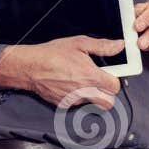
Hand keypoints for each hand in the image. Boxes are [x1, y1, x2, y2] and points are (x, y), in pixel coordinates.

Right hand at [0, 36, 122, 108]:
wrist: (30, 67)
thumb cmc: (52, 54)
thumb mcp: (79, 43)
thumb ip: (102, 46)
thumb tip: (118, 46)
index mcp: (91, 76)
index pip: (115, 87)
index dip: (114, 80)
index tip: (110, 74)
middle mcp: (84, 91)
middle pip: (108, 103)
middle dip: (108, 94)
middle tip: (101, 82)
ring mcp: (74, 100)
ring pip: (92, 103)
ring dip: (92, 94)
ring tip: (82, 80)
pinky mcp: (64, 105)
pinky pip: (77, 104)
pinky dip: (78, 96)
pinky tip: (70, 84)